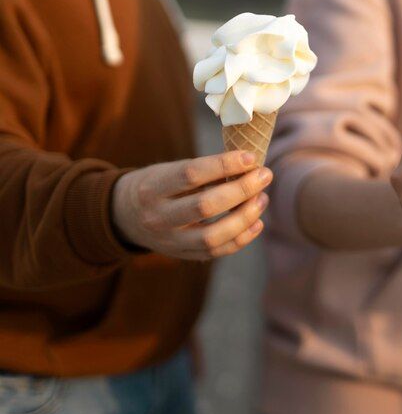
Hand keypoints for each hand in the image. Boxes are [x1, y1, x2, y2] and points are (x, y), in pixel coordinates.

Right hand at [112, 151, 272, 259]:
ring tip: (262, 198)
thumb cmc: (157, 185)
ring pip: (212, 236)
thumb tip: (248, 165)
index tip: (250, 157)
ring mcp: (169, 241)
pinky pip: (216, 252)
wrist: (124, 216)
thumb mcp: (168, 171)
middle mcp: (158, 217)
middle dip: (241, 189)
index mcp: (152, 188)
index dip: (224, 165)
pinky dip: (241, 239)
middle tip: (265, 175)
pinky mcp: (182, 255)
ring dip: (245, 217)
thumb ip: (203, 171)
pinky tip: (257, 222)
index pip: (191, 174)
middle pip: (205, 206)